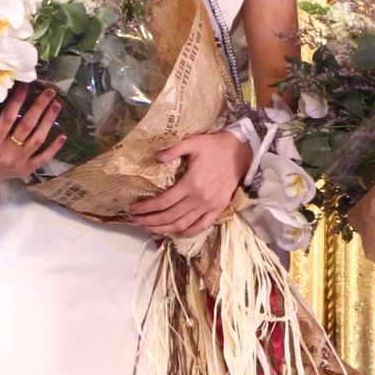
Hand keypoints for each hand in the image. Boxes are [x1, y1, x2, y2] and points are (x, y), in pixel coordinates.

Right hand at [0, 86, 63, 184]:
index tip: (25, 86)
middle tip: (49, 91)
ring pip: (38, 139)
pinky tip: (63, 135)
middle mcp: (6, 153)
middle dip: (39, 107)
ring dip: (49, 121)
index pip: (7, 118)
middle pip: (27, 126)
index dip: (17, 101)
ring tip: (56, 105)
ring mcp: (18, 162)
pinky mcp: (26, 169)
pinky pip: (43, 158)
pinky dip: (54, 148)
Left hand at [128, 130, 249, 239]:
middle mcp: (199, 198)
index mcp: (191, 183)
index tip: (133, 208)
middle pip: (169, 216)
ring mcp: (210, 206)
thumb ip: (174, 149)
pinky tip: (176, 232)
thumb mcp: (193, 142)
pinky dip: (187, 232)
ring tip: (150, 228)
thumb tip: (156, 157)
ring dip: (164, 229)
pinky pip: (201, 226)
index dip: (146, 207)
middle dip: (150, 220)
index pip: (163, 201)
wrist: (240, 152)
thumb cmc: (214, 146)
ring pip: (182, 224)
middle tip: (136, 220)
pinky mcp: (218, 208)